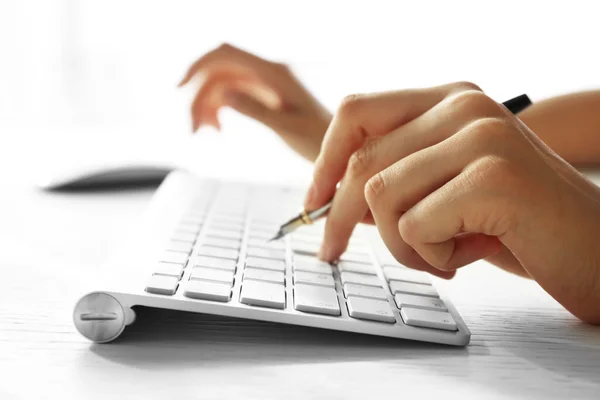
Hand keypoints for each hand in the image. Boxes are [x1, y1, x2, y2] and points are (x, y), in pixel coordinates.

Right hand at [179, 43, 330, 160]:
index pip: (226, 53)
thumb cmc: (321, 140)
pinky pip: (232, 94)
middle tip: (195, 130)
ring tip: (207, 132)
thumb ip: (256, 109)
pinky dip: (218, 109)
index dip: (198, 65)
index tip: (180, 90)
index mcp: (275, 72)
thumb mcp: (288, 127)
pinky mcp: (264, 96)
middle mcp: (268, 72)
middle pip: (218, 70)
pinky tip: (218, 129)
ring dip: (206, 104)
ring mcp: (265, 84)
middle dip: (199, 95)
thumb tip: (224, 93)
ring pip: (222, 83)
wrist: (341, 150)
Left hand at [305, 82, 599, 322]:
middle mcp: (465, 107)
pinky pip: (414, 226)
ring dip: (402, 245)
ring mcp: (480, 137)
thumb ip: (399, 177)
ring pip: (381, 198)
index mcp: (451, 101)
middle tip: (334, 253)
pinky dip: (432, 256)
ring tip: (443, 254)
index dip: (324, 161)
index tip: (313, 202)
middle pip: (362, 162)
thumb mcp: (450, 189)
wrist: (599, 250)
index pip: (357, 113)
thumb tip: (332, 195)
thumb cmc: (519, 223)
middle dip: (341, 219)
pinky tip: (470, 254)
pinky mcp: (492, 177)